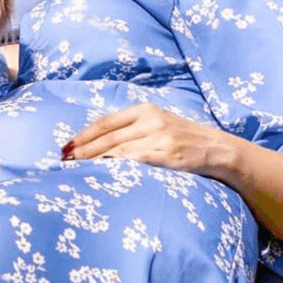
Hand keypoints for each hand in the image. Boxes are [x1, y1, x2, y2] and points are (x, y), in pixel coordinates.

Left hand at [62, 103, 236, 177]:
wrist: (218, 149)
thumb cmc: (182, 139)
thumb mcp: (157, 124)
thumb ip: (131, 129)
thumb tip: (96, 143)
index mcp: (145, 110)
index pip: (105, 122)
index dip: (84, 135)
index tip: (66, 147)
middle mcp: (151, 120)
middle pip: (108, 137)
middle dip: (83, 150)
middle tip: (64, 161)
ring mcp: (160, 137)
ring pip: (118, 150)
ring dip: (94, 160)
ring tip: (76, 170)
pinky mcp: (169, 155)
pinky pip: (136, 161)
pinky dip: (116, 166)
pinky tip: (103, 172)